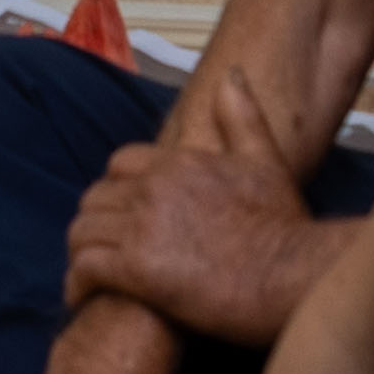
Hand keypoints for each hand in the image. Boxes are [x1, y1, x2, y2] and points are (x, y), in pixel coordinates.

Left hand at [61, 144, 337, 347]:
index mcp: (179, 162)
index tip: (122, 217)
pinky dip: (77, 284)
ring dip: (82, 253)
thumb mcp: (266, 160)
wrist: (295, 274)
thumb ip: (242, 117)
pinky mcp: (137, 269)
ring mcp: (142, 227)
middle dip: (95, 223)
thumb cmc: (285, 226)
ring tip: (90, 277)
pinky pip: (84, 269)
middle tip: (102, 251)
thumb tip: (231, 75)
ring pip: (82, 232)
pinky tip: (84, 298)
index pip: (120, 165)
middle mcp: (154, 188)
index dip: (117, 190)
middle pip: (95, 198)